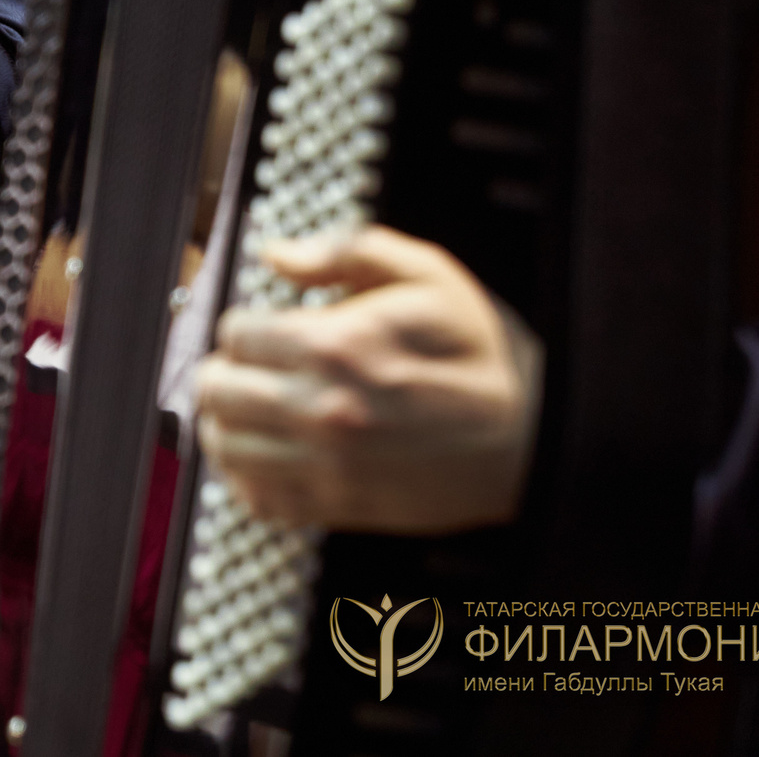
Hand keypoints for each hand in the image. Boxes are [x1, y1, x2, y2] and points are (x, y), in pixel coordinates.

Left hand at [193, 226, 541, 533]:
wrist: (541, 440)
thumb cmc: (487, 355)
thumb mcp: (429, 275)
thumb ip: (346, 251)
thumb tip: (276, 254)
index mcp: (337, 347)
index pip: (237, 333)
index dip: (246, 322)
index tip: (264, 325)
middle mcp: (320, 410)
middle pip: (217, 390)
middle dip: (226, 368)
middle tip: (247, 365)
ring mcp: (327, 466)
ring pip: (225, 447)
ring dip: (226, 421)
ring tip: (248, 406)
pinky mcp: (341, 507)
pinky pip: (259, 499)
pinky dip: (246, 477)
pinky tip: (265, 454)